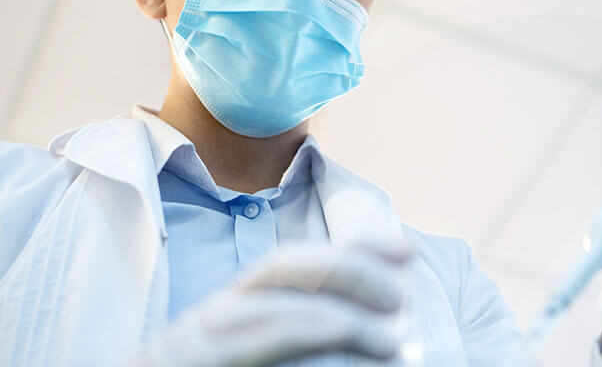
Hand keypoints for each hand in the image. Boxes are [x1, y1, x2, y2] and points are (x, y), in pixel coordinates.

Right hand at [131, 236, 414, 366]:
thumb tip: (387, 328)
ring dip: (342, 324)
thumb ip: (298, 329)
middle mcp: (209, 324)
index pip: (293, 265)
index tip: (405, 246)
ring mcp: (195, 352)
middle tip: (403, 298)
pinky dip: (313, 361)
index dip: (352, 250)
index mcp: (229, 313)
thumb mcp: (255, 349)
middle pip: (283, 273)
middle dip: (350, 274)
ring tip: (395, 343)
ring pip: (275, 321)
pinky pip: (257, 359)